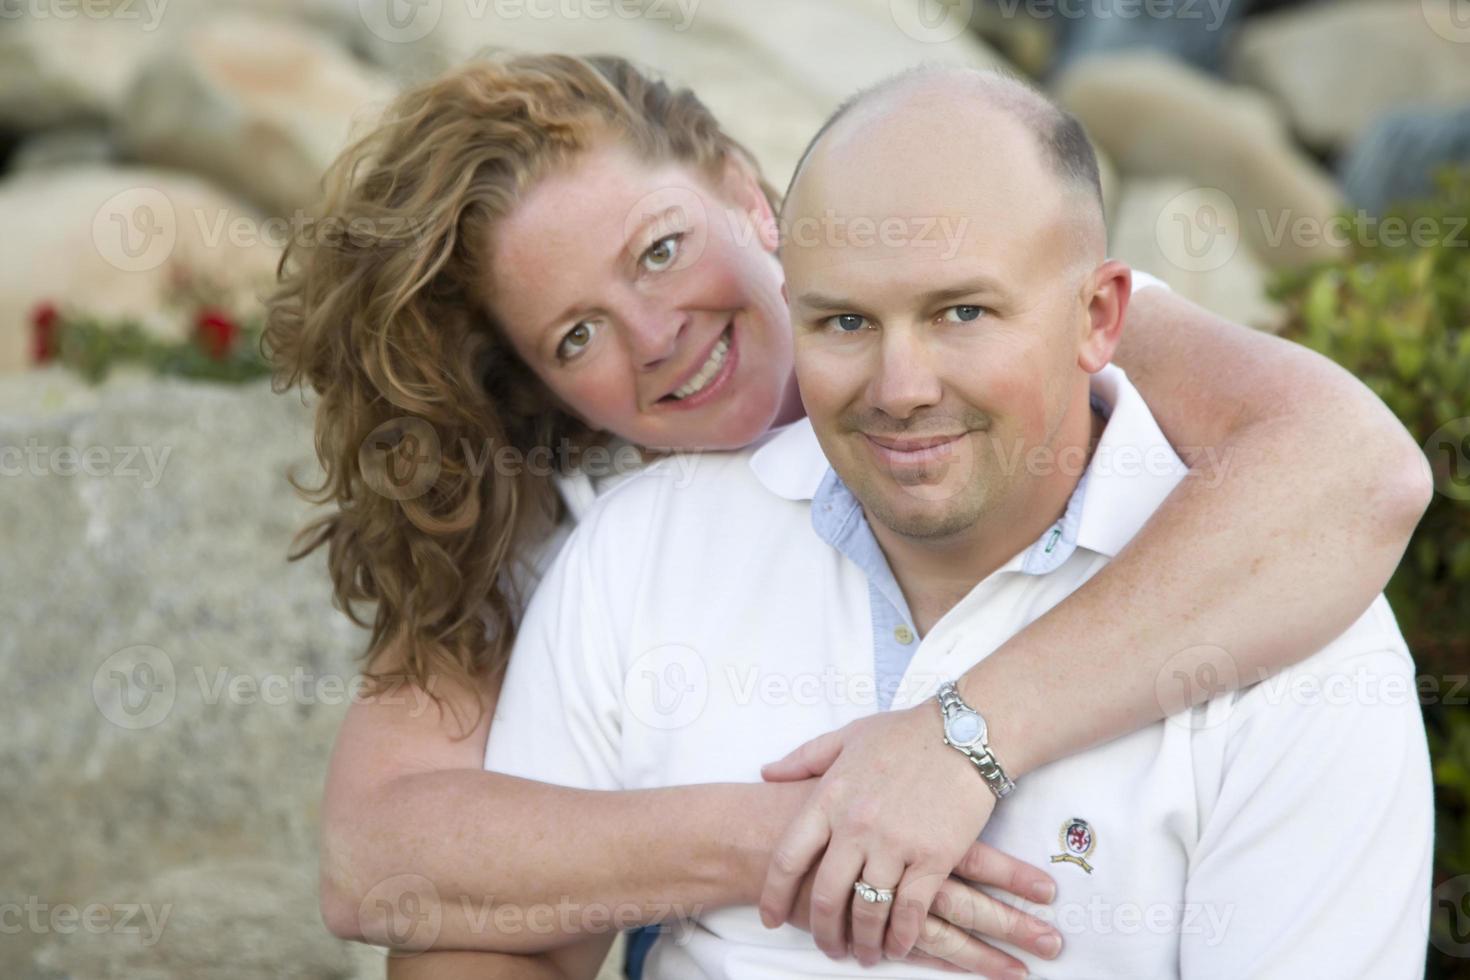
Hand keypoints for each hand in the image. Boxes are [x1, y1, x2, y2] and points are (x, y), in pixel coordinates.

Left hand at [758, 704, 1035, 964]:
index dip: (773, 896)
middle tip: (828, 947)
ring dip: (863, 942)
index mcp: (828, 798)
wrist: (967, 733)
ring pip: (867, 911)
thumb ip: (803, 759)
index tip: (771, 919)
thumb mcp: (846, 736)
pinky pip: (909, 912)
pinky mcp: (933, 858)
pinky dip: (900, 938)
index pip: (787, 858)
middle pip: (825, 896)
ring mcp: (894, 845)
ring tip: (864, 955)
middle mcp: (855, 826)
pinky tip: (896, 947)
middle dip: (823, 932)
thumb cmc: (906, 734)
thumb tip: (766, 773)